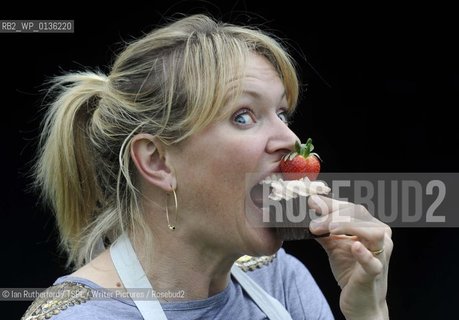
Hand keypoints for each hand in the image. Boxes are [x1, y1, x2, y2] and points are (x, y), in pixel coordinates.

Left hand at [308, 195, 392, 319]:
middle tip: (314, 223)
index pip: (353, 208)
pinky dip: (364, 253)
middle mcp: (380, 238)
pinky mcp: (375, 274)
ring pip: (371, 232)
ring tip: (328, 229)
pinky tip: (354, 246)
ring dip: (347, 226)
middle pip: (360, 215)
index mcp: (371, 227)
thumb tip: (308, 214)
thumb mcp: (334, 246)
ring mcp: (380, 255)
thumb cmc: (351, 271)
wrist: (360, 302)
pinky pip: (373, 262)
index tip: (312, 203)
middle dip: (334, 215)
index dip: (332, 204)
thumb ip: (323, 230)